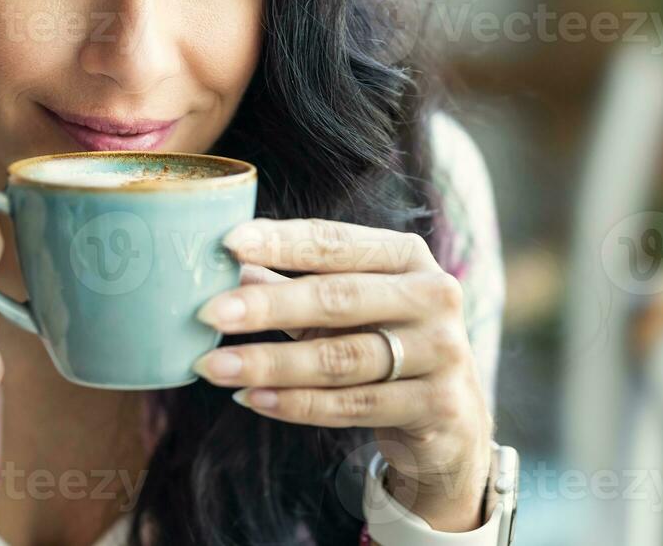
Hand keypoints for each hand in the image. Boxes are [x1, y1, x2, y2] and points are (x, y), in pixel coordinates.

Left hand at [192, 219, 493, 531]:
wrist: (454, 422)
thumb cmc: (387, 345)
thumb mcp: (348, 309)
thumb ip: (295, 285)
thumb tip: (233, 269)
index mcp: (408, 257)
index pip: (336, 241)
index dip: (280, 240)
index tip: (227, 243)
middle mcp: (433, 295)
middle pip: (337, 297)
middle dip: (267, 306)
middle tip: (208, 312)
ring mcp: (442, 351)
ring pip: (340, 358)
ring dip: (269, 363)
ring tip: (214, 366)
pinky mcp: (437, 405)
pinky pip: (352, 405)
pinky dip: (296, 404)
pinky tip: (252, 399)